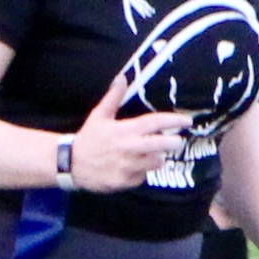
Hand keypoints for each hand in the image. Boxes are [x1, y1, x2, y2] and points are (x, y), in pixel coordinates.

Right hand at [71, 84, 194, 192]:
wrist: (71, 163)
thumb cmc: (89, 138)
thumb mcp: (99, 116)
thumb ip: (113, 97)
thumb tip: (122, 77)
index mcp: (125, 130)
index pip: (155, 123)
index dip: (174, 121)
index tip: (187, 121)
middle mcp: (129, 148)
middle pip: (161, 145)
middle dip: (173, 143)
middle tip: (176, 141)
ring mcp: (128, 166)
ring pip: (155, 162)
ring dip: (157, 158)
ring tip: (149, 154)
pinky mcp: (125, 181)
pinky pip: (143, 177)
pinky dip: (142, 172)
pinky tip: (133, 167)